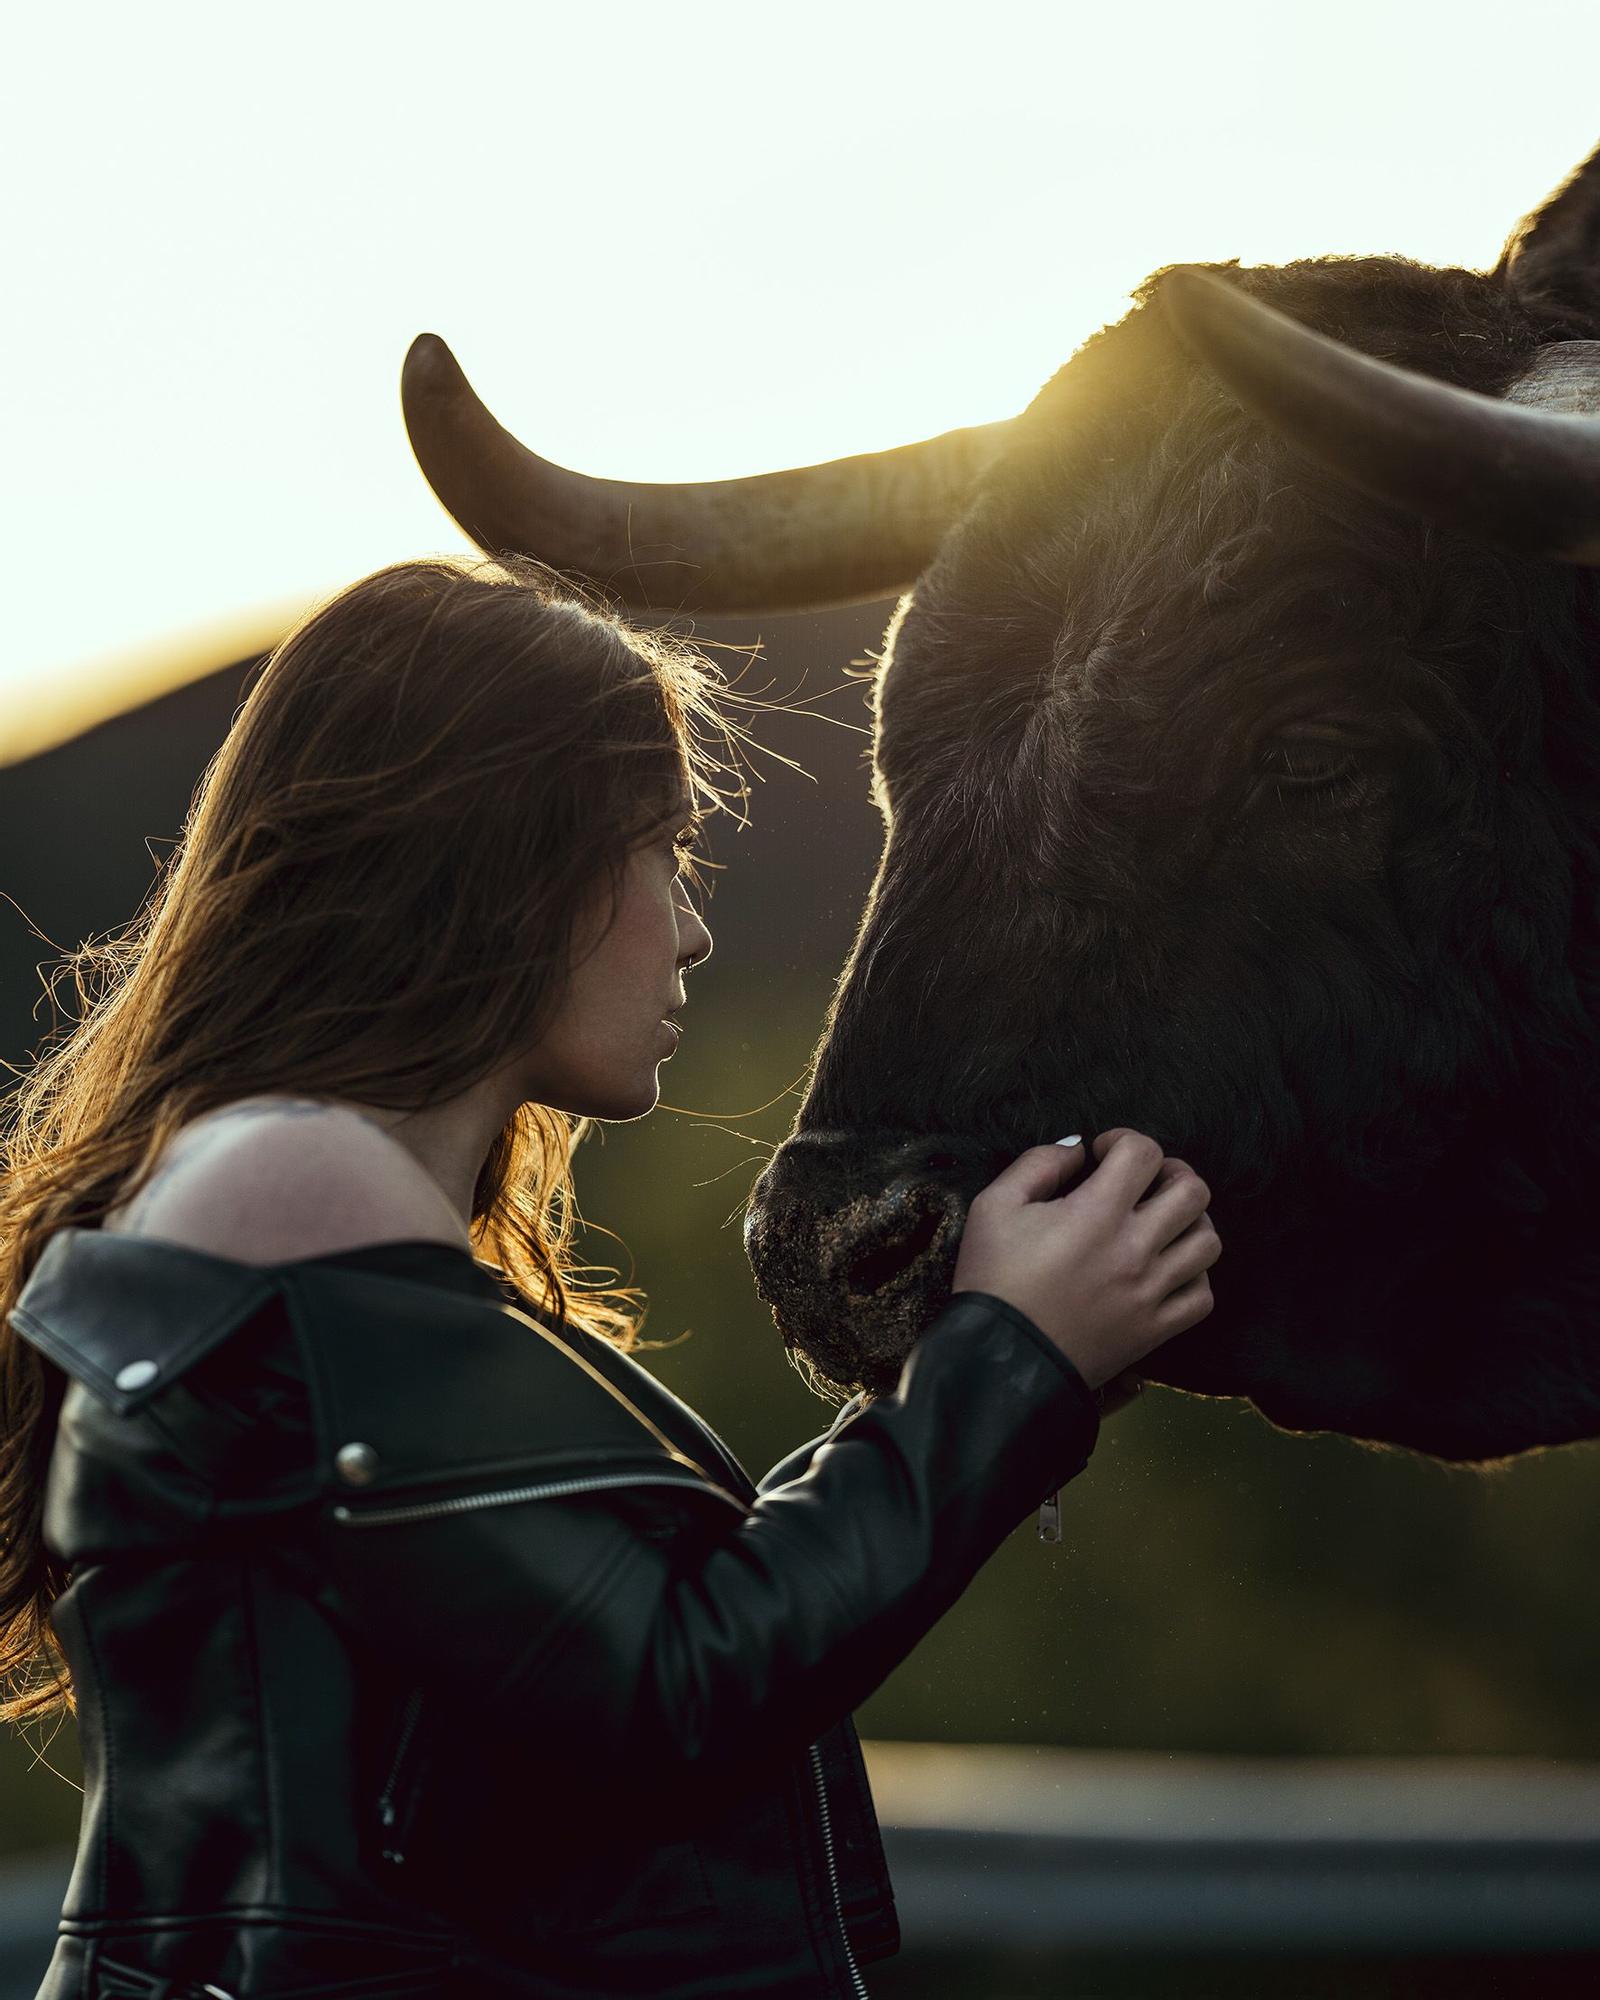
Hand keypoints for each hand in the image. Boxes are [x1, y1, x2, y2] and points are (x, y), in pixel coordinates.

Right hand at [950, 1127, 1219, 1388]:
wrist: (998, 1359)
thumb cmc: (993, 1280)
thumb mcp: (994, 1205)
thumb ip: (1038, 1163)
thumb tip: (1078, 1149)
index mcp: (1096, 1213)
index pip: (1143, 1153)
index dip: (1123, 1140)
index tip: (1101, 1155)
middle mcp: (1134, 1249)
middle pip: (1192, 1191)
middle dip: (1169, 1174)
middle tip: (1142, 1182)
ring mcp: (1150, 1292)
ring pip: (1208, 1242)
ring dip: (1189, 1223)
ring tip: (1160, 1223)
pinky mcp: (1154, 1330)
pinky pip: (1202, 1296)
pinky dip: (1193, 1277)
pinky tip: (1165, 1270)